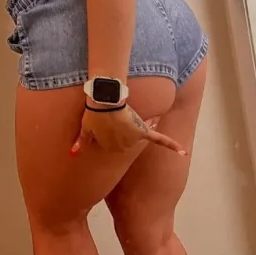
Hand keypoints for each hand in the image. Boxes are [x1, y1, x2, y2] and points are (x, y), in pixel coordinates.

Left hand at [70, 104, 186, 156]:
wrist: (104, 100)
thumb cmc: (93, 114)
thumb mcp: (85, 128)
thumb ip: (81, 142)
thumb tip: (72, 154)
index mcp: (111, 148)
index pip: (113, 144)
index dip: (109, 131)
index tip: (105, 121)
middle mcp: (125, 147)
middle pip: (126, 140)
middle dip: (121, 129)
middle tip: (113, 117)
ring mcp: (135, 139)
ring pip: (139, 135)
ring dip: (138, 126)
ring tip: (127, 115)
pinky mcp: (144, 130)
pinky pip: (160, 139)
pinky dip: (172, 145)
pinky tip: (183, 153)